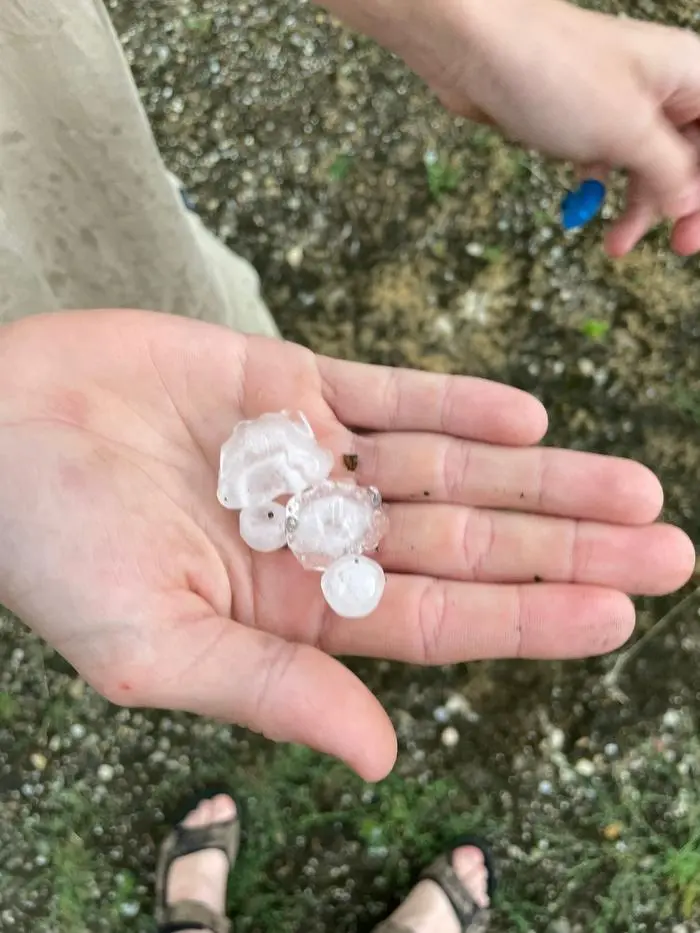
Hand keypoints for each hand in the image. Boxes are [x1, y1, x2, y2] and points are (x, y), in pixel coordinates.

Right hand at [0, 311, 692, 778]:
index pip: (436, 618)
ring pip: (447, 465)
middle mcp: (316, 533)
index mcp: (291, 609)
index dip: (529, 617)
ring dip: (537, 474)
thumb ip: (271, 693)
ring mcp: (307, 455)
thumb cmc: (48, 551)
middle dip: (566, 544)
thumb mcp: (150, 649)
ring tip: (629, 485)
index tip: (617, 614)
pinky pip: (388, 393)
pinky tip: (526, 416)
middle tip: (666, 547)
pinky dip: (455, 403)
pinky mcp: (283, 382)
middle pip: (466, 541)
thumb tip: (381, 757)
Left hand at [413, 0, 699, 255]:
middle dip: (678, 203)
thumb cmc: (558, 75)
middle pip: (688, 156)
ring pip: (645, 163)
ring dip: (636, 206)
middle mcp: (660, 86)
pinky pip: (605, 158)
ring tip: (614, 246)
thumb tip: (689, 203)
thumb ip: (670, 171)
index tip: (692, 235)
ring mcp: (618, 102)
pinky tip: (583, 207)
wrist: (477, 50)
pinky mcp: (579, 117)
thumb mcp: (628, 133)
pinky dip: (600, 185)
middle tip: (673, 246)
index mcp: (689, 77)